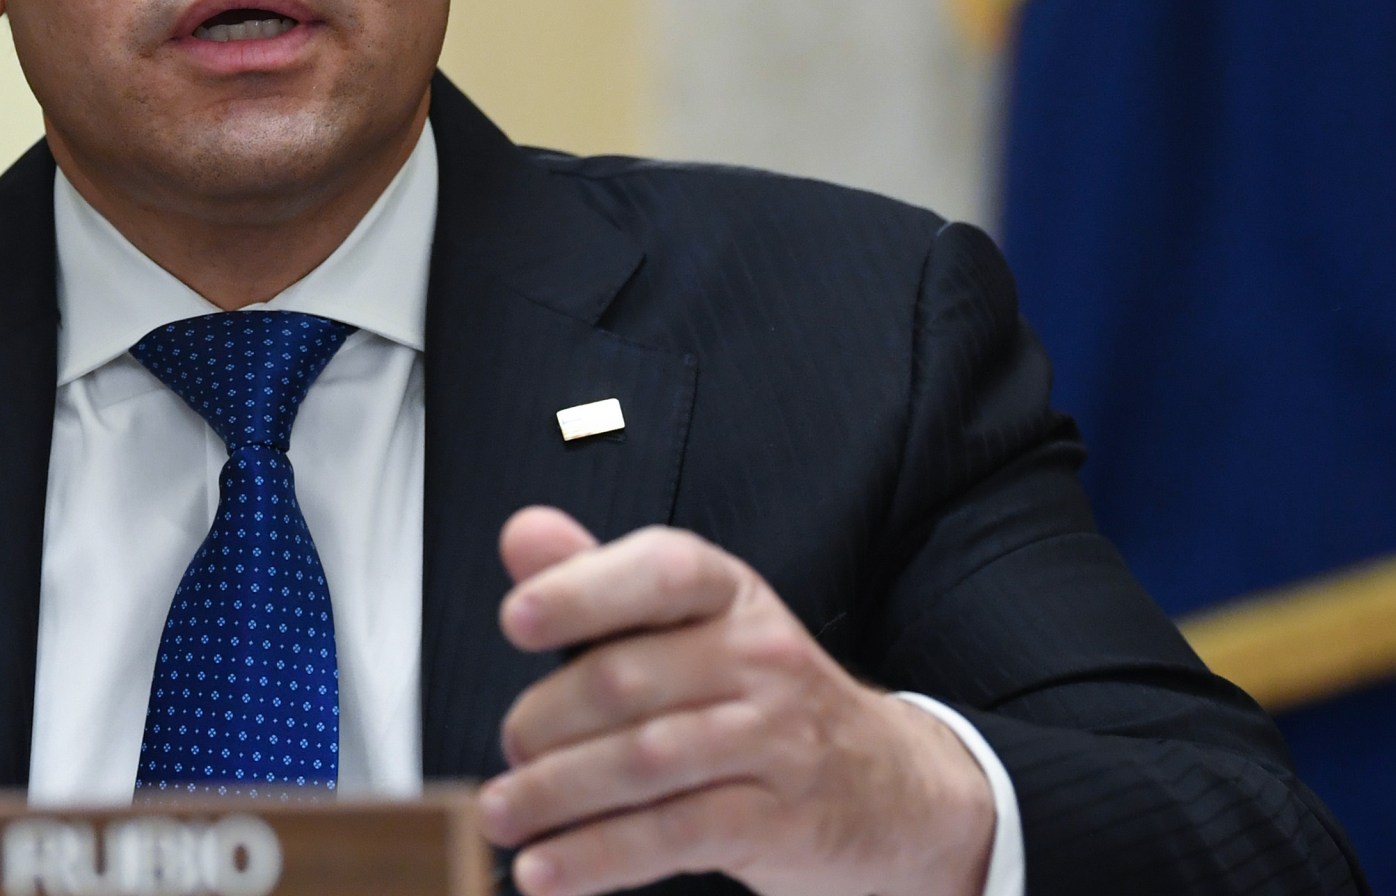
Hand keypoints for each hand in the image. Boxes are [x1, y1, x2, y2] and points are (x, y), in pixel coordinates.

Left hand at [476, 508, 994, 895]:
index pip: (661, 571)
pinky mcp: (780, 822)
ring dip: (554, 793)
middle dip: (544, 720)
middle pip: (627, 679)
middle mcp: (760, 657)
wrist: (895, 789)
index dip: (583, 590)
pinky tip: (545, 870)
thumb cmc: (763, 699)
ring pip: (643, 762)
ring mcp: (776, 741)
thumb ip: (600, 581)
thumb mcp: (694, 626)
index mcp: (730, 595)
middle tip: (509, 748)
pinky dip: (597, 856)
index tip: (517, 619)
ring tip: (500, 813)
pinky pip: (673, 835)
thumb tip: (521, 534)